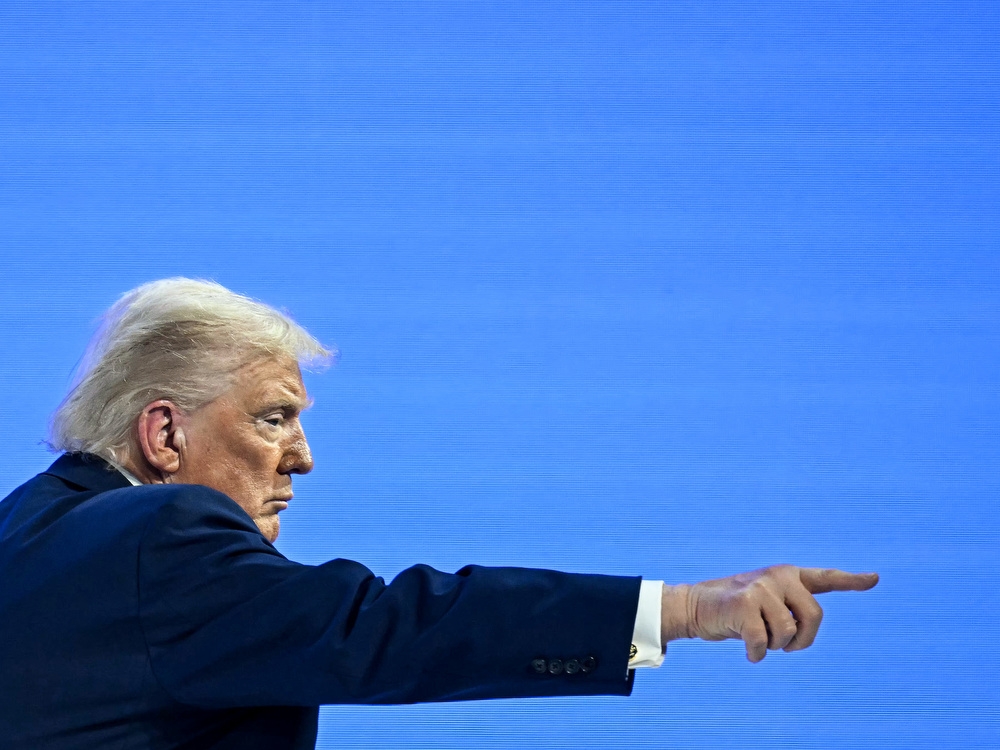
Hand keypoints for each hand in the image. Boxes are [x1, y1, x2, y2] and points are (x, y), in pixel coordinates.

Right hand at [660, 565, 878, 662]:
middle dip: (802, 639)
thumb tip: (802, 630)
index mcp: (787, 575)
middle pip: (814, 616)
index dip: (852, 580)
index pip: (825, 578)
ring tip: (757, 640)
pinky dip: (757, 654)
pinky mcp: (744, 603)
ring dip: (775, 647)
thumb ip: (788, 609)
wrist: (694, 606)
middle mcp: (778, 576)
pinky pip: (764, 642)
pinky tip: (748, 651)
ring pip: (788, 633)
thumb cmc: (733, 611)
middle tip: (784, 646)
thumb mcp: (764, 604)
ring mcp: (761, 587)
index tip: (875, 579)